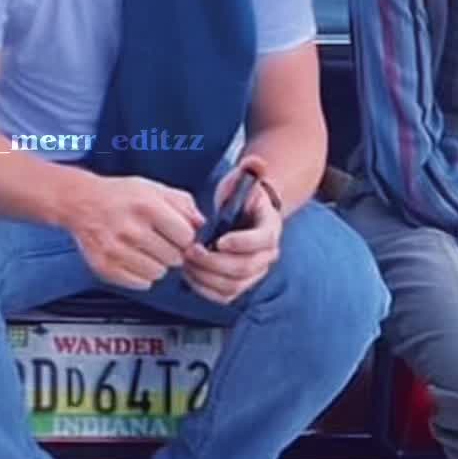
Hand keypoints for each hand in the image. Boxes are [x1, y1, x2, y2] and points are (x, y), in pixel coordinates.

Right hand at [68, 175, 200, 289]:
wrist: (82, 203)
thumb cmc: (119, 195)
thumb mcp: (154, 188)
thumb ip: (182, 203)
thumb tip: (201, 223)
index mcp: (146, 206)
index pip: (186, 236)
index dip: (185, 236)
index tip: (178, 233)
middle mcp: (131, 229)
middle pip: (174, 257)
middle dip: (172, 251)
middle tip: (160, 241)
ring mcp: (117, 250)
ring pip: (159, 273)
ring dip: (158, 264)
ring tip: (147, 250)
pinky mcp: (106, 267)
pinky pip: (141, 283)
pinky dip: (142, 275)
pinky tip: (135, 259)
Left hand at [182, 167, 283, 304]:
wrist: (244, 215)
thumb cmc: (242, 196)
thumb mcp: (245, 179)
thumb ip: (251, 168)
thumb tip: (256, 163)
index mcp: (270, 228)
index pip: (261, 241)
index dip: (241, 243)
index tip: (218, 240)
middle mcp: (267, 255)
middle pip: (245, 268)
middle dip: (215, 262)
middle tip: (191, 251)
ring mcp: (254, 273)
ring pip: (233, 285)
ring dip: (206, 276)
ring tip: (187, 261)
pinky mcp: (239, 284)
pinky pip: (224, 296)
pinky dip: (205, 289)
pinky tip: (190, 274)